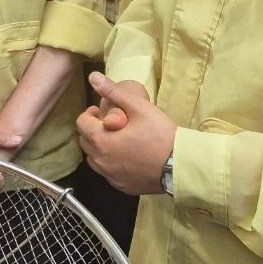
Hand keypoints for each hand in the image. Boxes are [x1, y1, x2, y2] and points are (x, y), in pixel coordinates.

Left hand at [76, 73, 176, 195]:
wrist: (180, 165)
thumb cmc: (160, 134)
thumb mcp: (138, 107)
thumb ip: (113, 91)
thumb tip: (93, 77)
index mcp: (101, 139)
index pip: (81, 123)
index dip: (90, 114)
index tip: (101, 111)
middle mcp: (100, 161)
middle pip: (85, 141)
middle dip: (93, 130)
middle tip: (110, 124)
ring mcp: (110, 176)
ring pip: (94, 159)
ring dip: (99, 148)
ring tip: (117, 140)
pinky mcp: (121, 186)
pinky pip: (107, 173)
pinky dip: (110, 163)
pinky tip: (126, 157)